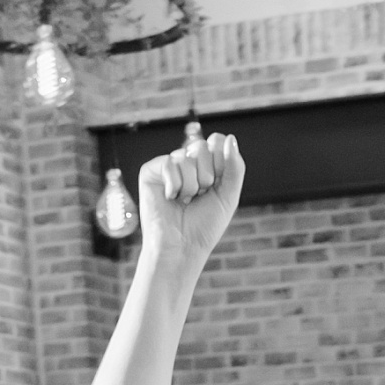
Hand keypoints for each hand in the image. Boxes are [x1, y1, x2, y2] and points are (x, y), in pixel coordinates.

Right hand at [139, 131, 243, 268]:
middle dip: (207, 176)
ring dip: (191, 186)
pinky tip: (170, 198)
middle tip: (199, 196)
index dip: (221, 163)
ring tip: (184, 201)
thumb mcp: (228, 196)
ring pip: (186, 157)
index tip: (216, 186)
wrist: (182, 247)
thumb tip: (230, 137)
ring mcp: (168, 166)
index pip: (217, 142)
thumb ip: (234, 167)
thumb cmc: (205, 226)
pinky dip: (175, 185)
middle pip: (202, 146)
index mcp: (207, 165)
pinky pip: (169, 163)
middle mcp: (187, 162)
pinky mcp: (151, 171)